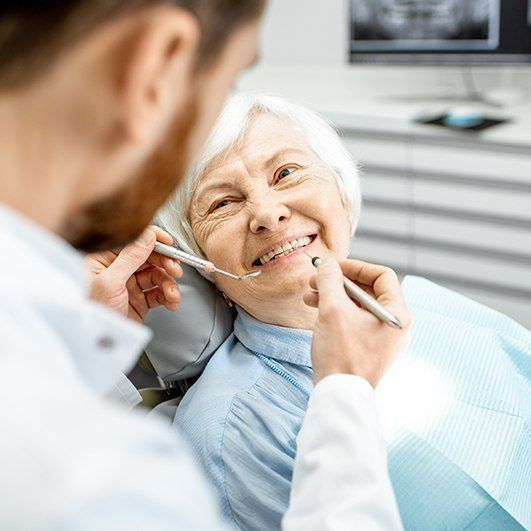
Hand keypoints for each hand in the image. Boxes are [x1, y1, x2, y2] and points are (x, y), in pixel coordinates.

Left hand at [84, 226, 182, 322]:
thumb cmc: (93, 314)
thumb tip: (147, 236)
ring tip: (172, 295)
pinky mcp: (139, 300)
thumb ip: (130, 257)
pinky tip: (171, 302)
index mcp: (104, 259)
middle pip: (150, 258)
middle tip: (175, 270)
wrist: (97, 343)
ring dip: (169, 285)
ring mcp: (129, 285)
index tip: (169, 243)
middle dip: (166, 265)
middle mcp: (118, 269)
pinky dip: (167, 296)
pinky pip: (158, 293)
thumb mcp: (110, 282)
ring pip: (157, 276)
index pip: (133, 241)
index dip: (154, 240)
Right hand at [303, 258, 410, 387]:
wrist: (338, 395)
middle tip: (315, 279)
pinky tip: (315, 310)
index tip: (332, 266)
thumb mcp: (333, 309)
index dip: (355, 266)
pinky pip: (354, 321)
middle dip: (338, 282)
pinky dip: (336, 312)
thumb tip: (326, 263)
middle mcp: (394, 325)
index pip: (382, 275)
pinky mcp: (369, 348)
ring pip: (358, 306)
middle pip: (368, 290)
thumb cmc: (341, 354)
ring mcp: (382, 338)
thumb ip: (329, 280)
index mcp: (397, 314)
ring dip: (333, 296)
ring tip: (309, 295)